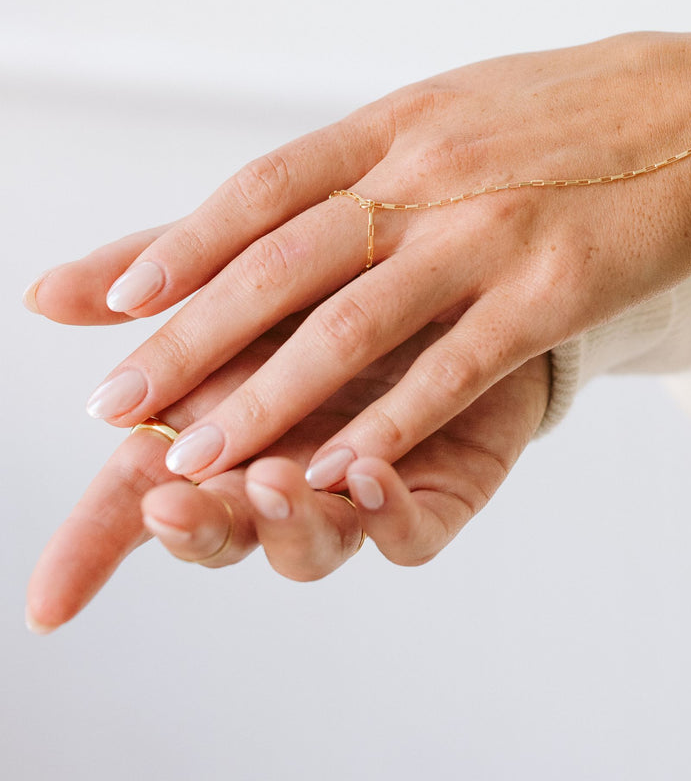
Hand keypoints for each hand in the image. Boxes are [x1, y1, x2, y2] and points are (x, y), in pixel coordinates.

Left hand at [26, 30, 690, 492]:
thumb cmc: (583, 110)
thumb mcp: (466, 101)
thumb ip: (385, 146)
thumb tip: (302, 191)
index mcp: (404, 120)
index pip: (265, 187)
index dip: (183, 245)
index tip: (114, 300)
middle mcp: (432, 172)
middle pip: (282, 262)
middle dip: (187, 338)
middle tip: (111, 404)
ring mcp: (490, 231)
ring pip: (351, 325)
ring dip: (263, 398)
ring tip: (191, 457)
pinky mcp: (553, 288)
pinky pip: (455, 366)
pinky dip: (388, 425)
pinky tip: (335, 472)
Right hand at [26, 316, 549, 631]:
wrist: (471, 273)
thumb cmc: (351, 279)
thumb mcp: (255, 264)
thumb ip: (165, 284)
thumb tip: (41, 293)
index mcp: (227, 426)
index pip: (141, 494)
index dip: (93, 548)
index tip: (48, 602)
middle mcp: (287, 468)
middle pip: (226, 528)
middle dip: (196, 527)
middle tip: (172, 500)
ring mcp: (360, 488)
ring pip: (314, 542)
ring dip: (286, 522)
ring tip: (274, 477)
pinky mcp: (439, 492)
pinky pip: (411, 530)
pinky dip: (385, 515)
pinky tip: (368, 473)